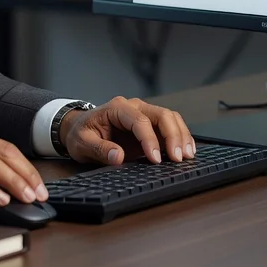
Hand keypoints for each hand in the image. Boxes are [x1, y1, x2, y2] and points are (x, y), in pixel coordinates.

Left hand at [58, 96, 194, 165]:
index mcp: (117, 108)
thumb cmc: (80, 133)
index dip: (150, 140)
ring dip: (181, 136)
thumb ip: (98, 149)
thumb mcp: (81, 143)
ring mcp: (144, 114)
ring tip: (187, 157)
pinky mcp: (150, 125)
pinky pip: (171, 126)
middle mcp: (134, 107)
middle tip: (179, 159)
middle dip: (173, 136)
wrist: (79, 128)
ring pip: (170, 118)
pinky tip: (187, 151)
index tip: (155, 160)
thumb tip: (117, 156)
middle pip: (162, 115)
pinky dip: (181, 137)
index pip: (139, 121)